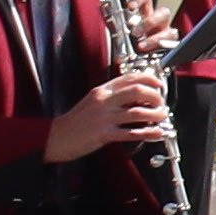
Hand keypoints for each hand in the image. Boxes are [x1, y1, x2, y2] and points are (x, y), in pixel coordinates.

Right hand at [47, 69, 168, 163]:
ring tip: (161, 117)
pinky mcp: (103, 134)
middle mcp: (103, 101)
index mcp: (102, 91)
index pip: (130, 77)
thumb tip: (137, 95)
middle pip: (137, 91)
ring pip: (137, 112)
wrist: (54, 137)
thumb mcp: (93, 101)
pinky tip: (156, 132)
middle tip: (161, 103)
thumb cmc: (75, 121)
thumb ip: (112, 96)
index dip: (150, 79)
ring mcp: (104, 117)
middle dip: (155, 96)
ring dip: (155, 115)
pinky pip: (131, 132)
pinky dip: (148, 133)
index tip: (160, 84)